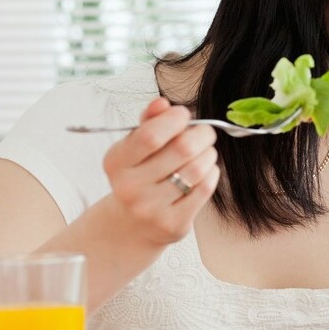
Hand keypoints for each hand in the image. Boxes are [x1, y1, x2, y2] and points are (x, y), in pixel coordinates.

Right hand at [101, 98, 219, 246]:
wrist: (132, 226)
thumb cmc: (140, 176)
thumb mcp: (135, 147)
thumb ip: (149, 122)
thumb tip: (162, 103)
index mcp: (116, 162)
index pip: (151, 135)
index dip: (175, 119)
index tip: (183, 115)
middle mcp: (129, 187)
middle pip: (182, 149)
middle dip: (202, 134)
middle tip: (205, 133)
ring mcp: (150, 208)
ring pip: (197, 169)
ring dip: (209, 154)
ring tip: (205, 153)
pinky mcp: (172, 223)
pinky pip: (204, 189)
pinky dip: (212, 174)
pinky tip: (205, 172)